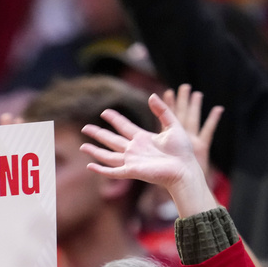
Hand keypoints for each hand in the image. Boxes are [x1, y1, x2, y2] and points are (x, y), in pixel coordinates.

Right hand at [81, 94, 216, 216]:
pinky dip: (101, 169)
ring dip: (95, 151)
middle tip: (85, 128)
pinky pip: (113, 171)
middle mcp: (134, 150)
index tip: (104, 112)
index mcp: (143, 139)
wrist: (184, 169)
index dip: (114, 119)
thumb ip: (162, 111)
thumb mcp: (173, 125)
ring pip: (108, 155)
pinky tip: (90, 165)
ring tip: (82, 146)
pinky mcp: (132, 171)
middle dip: (98, 134)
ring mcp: (132, 161)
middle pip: (111, 140)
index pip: (124, 127)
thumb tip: (151, 96)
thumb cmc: (182, 151)